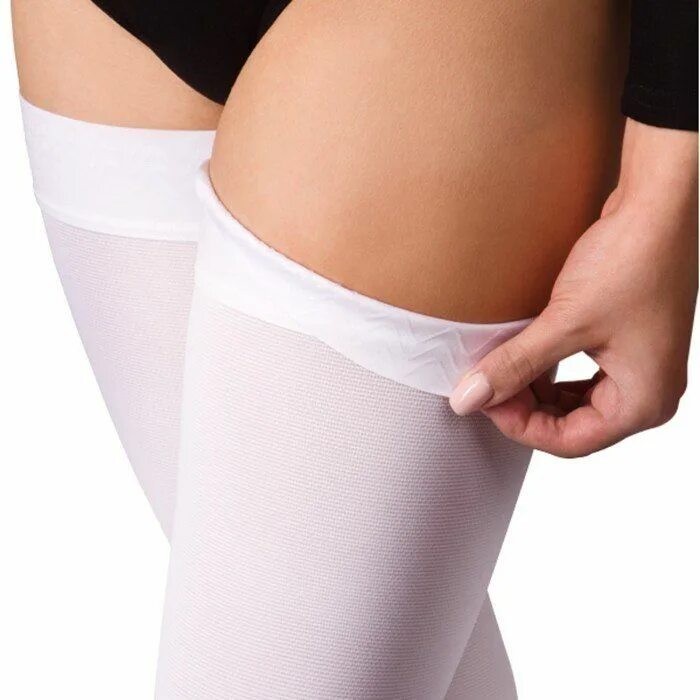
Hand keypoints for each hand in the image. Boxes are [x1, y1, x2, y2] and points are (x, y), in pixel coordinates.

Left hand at [449, 120, 697, 456]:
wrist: (657, 205)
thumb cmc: (631, 260)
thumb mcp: (564, 322)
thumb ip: (514, 365)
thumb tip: (469, 398)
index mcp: (642, 401)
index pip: (570, 441)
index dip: (519, 425)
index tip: (483, 399)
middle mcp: (646, 392)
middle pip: (571, 425)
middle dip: (525, 408)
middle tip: (487, 384)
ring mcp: (637, 368)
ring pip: (573, 403)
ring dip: (534, 391)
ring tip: (500, 368)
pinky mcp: (624, 345)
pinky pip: (580, 377)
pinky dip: (548, 372)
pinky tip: (523, 355)